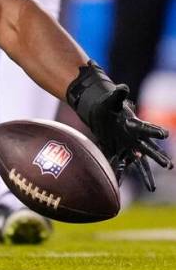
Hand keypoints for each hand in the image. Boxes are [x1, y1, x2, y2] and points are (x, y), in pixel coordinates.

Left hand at [67, 62, 172, 189]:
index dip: (155, 131)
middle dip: (157, 157)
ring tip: (152, 188)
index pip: (146, 128)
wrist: (101, 112)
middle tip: (170, 166)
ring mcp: (127, 145)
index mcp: (132, 124)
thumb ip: (115, 93)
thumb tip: (116, 81)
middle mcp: (133, 137)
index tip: (165, 134)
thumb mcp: (109, 98)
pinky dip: (121, 174)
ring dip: (144, 173)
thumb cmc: (106, 104)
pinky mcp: (118, 150)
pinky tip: (121, 184)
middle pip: (147, 148)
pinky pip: (122, 164)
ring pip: (138, 161)